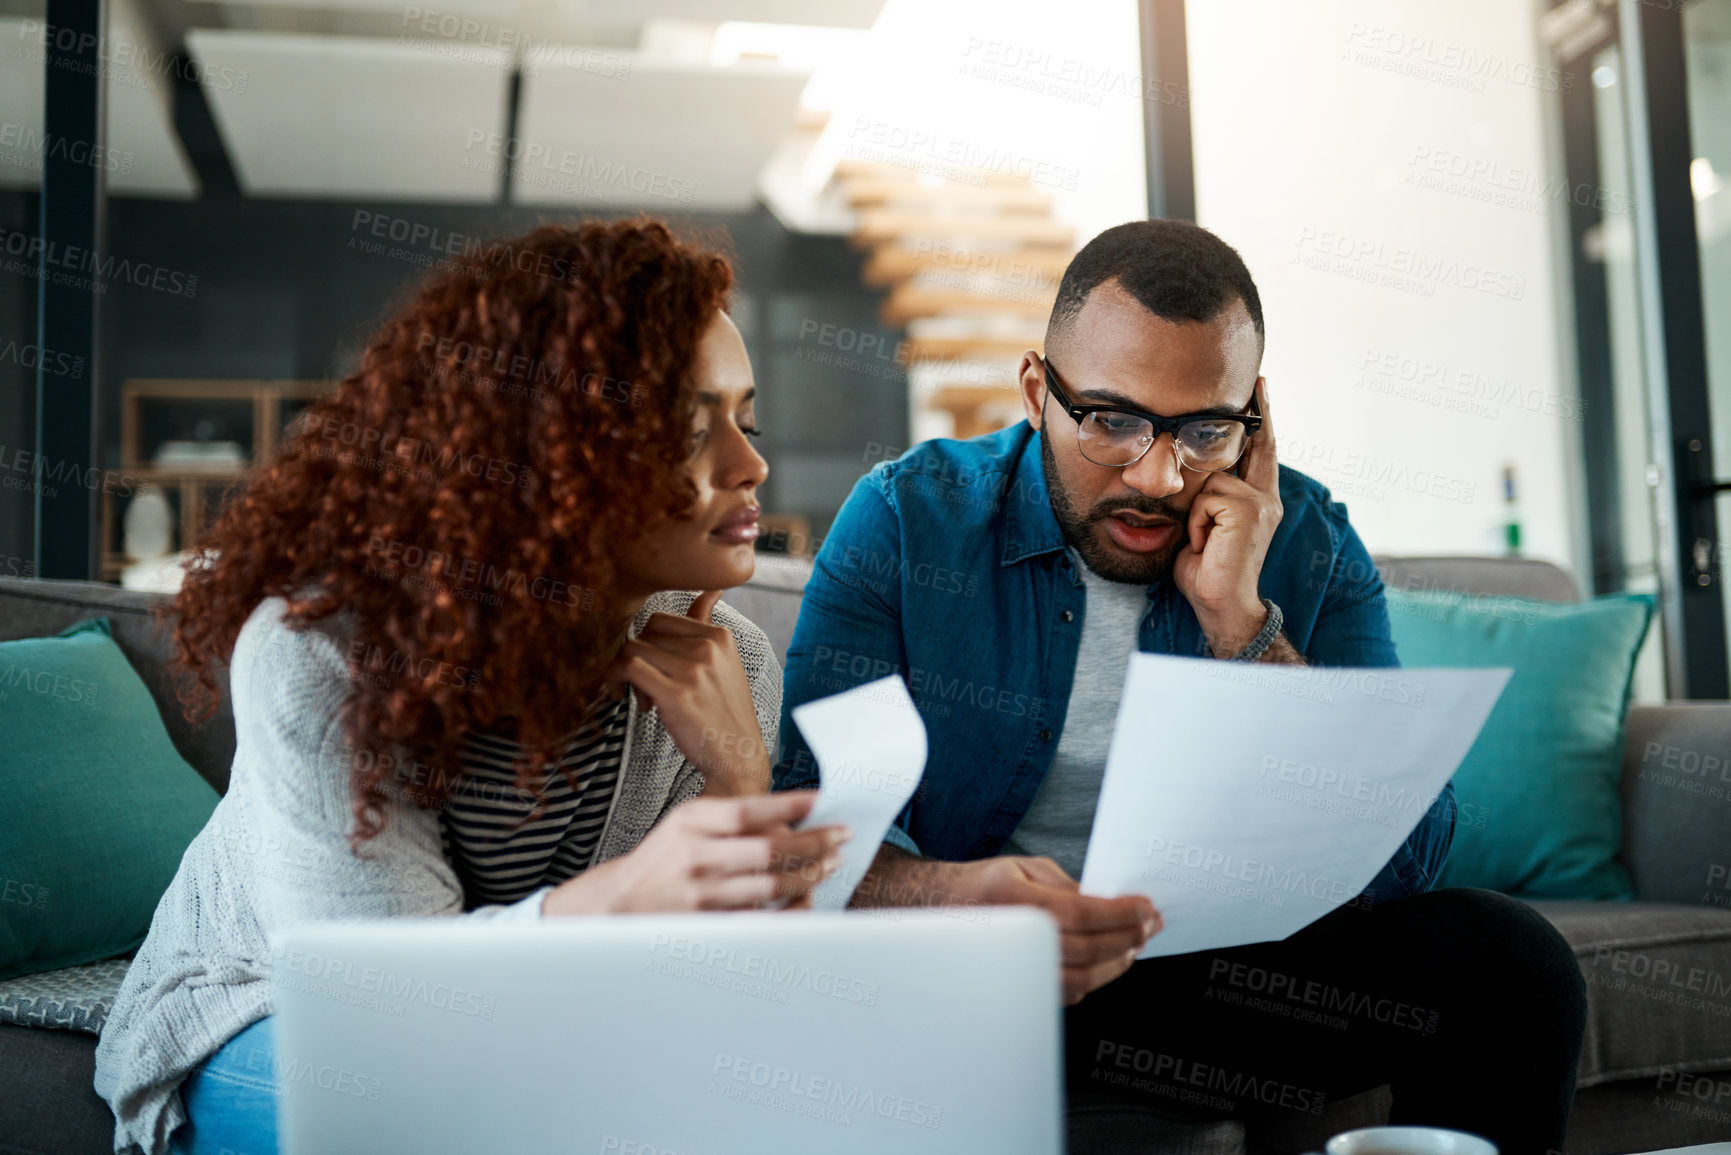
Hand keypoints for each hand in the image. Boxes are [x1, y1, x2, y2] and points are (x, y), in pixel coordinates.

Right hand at [542, 791, 848, 914]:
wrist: (619, 903)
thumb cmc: (662, 858)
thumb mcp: (686, 823)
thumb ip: (731, 818)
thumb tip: (789, 818)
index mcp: (691, 822)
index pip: (749, 810)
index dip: (790, 805)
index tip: (822, 800)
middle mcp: (696, 856)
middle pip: (768, 849)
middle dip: (813, 842)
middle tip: (841, 835)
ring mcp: (703, 894)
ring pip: (770, 886)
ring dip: (808, 874)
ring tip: (831, 863)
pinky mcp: (709, 924)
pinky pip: (761, 918)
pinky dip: (789, 908)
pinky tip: (807, 897)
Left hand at [604, 590, 770, 794]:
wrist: (737, 757)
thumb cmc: (725, 713)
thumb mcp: (725, 664)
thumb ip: (708, 625)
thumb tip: (710, 591)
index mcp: (720, 637)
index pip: (662, 619)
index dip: (648, 642)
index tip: (651, 667)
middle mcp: (709, 648)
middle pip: (646, 633)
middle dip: (637, 657)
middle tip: (642, 686)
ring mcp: (693, 670)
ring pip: (633, 649)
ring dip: (624, 672)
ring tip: (637, 696)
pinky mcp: (676, 694)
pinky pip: (629, 668)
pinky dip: (615, 679)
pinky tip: (623, 696)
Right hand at [855, 848, 1160, 1004]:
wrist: (939, 910)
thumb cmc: (985, 884)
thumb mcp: (1027, 867)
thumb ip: (1069, 886)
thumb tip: (1110, 906)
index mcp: (1015, 900)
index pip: (1081, 913)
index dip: (1121, 913)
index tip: (1147, 908)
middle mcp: (1012, 938)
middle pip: (1086, 951)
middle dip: (1128, 938)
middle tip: (1150, 926)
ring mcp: (1013, 969)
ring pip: (1080, 981)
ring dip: (1116, 964)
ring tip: (1134, 945)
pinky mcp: (1019, 988)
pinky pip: (1067, 993)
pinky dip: (1095, 979)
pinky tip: (1108, 961)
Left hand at [1172, 377, 1281, 655]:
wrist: (1221, 606)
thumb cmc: (1205, 571)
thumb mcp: (1204, 526)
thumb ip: (1207, 498)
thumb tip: (1189, 471)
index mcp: (1259, 500)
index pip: (1262, 452)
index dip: (1262, 419)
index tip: (1260, 386)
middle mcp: (1266, 498)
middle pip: (1256, 445)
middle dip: (1257, 414)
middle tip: (1257, 383)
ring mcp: (1261, 503)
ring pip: (1211, 478)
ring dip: (1195, 510)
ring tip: (1201, 539)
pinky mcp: (1248, 510)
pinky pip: (1206, 498)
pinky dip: (1195, 522)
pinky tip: (1203, 544)